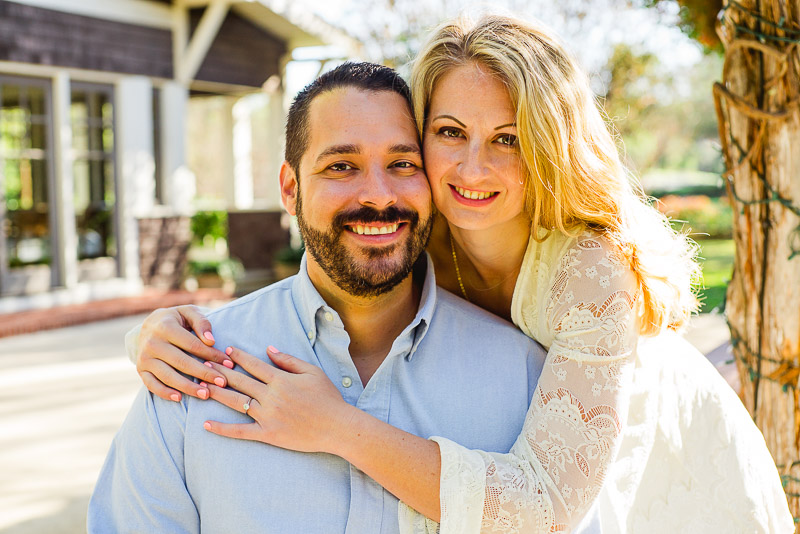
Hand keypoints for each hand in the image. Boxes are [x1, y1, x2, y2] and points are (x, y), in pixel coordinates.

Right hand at [136, 305, 232, 401]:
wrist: (150, 324)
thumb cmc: (176, 319)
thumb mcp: (189, 312)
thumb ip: (202, 322)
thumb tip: (211, 341)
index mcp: (165, 327)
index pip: (193, 345)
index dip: (212, 355)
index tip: (229, 363)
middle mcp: (152, 343)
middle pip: (182, 362)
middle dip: (204, 374)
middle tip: (222, 382)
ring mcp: (144, 358)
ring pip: (168, 376)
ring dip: (188, 387)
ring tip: (206, 394)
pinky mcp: (141, 369)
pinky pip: (152, 384)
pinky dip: (164, 393)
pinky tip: (180, 398)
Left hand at [202, 346, 352, 453]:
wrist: (337, 426)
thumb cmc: (327, 397)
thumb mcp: (312, 372)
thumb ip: (288, 360)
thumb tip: (268, 349)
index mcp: (281, 380)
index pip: (253, 365)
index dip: (237, 357)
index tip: (224, 351)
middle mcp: (271, 396)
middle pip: (239, 381)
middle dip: (219, 371)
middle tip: (202, 364)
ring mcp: (268, 416)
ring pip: (236, 402)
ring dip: (216, 393)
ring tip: (199, 386)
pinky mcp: (268, 434)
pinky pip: (240, 431)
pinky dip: (222, 428)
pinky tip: (206, 424)